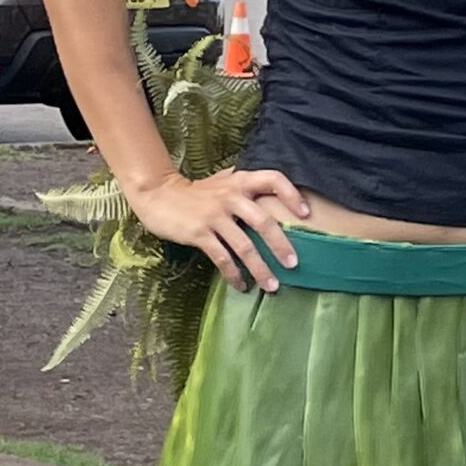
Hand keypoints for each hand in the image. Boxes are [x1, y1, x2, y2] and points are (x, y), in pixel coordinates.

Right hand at [133, 167, 308, 292]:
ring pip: (244, 246)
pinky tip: (241, 285)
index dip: (292, 195)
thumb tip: (275, 197)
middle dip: (281, 246)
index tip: (306, 214)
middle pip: (264, 222)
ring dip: (260, 269)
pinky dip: (234, 274)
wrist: (159, 194)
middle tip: (293, 264)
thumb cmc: (196, 192)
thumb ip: (245, 187)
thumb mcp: (222, 182)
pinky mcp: (200, 233)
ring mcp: (215, 216)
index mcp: (240, 182)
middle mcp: (230, 196)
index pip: (273, 179)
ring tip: (272, 285)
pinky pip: (222, 258)